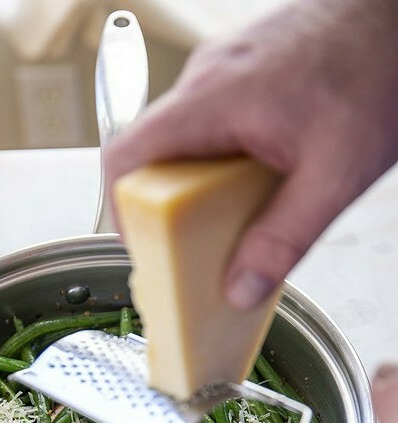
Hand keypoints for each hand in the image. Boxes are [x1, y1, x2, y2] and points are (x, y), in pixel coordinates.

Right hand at [104, 0, 397, 309]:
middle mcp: (207, 79)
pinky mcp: (242, 73)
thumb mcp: (335, 175)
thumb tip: (242, 286)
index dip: (121, 207)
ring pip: (181, 140)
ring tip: (230, 217)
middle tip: (191, 245)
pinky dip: (216, 161)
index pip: (127, 154)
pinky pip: (208, 126)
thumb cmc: (378, 65)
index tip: (142, 243)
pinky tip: (254, 181)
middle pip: (152, 154)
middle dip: (165, 207)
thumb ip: (284, 239)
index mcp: (214, 100)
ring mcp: (222, 71)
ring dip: (194, 185)